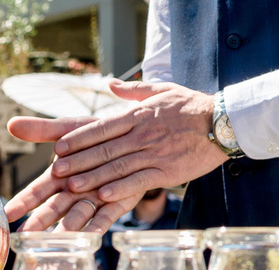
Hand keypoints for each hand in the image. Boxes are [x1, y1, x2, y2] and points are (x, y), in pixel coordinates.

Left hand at [5, 81, 224, 230]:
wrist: (222, 122)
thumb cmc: (192, 106)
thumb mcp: (162, 89)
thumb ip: (134, 89)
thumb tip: (110, 83)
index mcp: (138, 115)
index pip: (102, 127)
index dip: (79, 138)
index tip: (59, 147)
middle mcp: (142, 134)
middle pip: (104, 149)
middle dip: (78, 161)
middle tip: (55, 171)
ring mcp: (154, 153)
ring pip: (118, 167)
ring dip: (93, 178)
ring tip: (72, 187)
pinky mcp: (167, 171)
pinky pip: (139, 180)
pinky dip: (121, 188)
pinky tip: (104, 195)